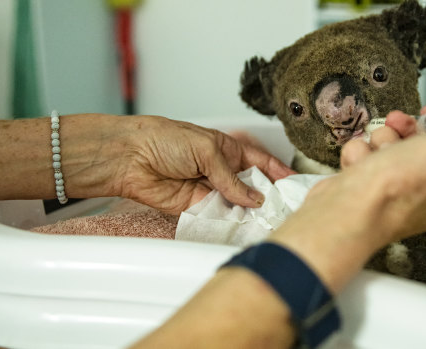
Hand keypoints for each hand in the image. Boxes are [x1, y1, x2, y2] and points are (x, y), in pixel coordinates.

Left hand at [116, 116, 294, 213]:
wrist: (130, 157)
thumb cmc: (165, 139)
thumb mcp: (207, 150)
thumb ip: (231, 177)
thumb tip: (254, 198)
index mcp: (228, 150)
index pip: (260, 162)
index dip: (278, 172)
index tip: (294, 185)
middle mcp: (221, 171)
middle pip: (252, 187)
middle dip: (267, 198)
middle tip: (284, 209)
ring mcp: (210, 190)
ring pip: (238, 206)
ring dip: (250, 213)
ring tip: (268, 221)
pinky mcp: (197, 208)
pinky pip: (219, 218)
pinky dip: (231, 223)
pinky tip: (243, 226)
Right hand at [270, 90, 425, 292]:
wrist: (348, 212)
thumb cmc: (401, 187)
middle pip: (420, 141)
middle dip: (404, 129)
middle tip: (398, 128)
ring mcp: (395, 193)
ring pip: (388, 145)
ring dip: (379, 141)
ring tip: (374, 154)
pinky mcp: (366, 191)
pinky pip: (364, 158)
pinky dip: (358, 157)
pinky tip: (358, 166)